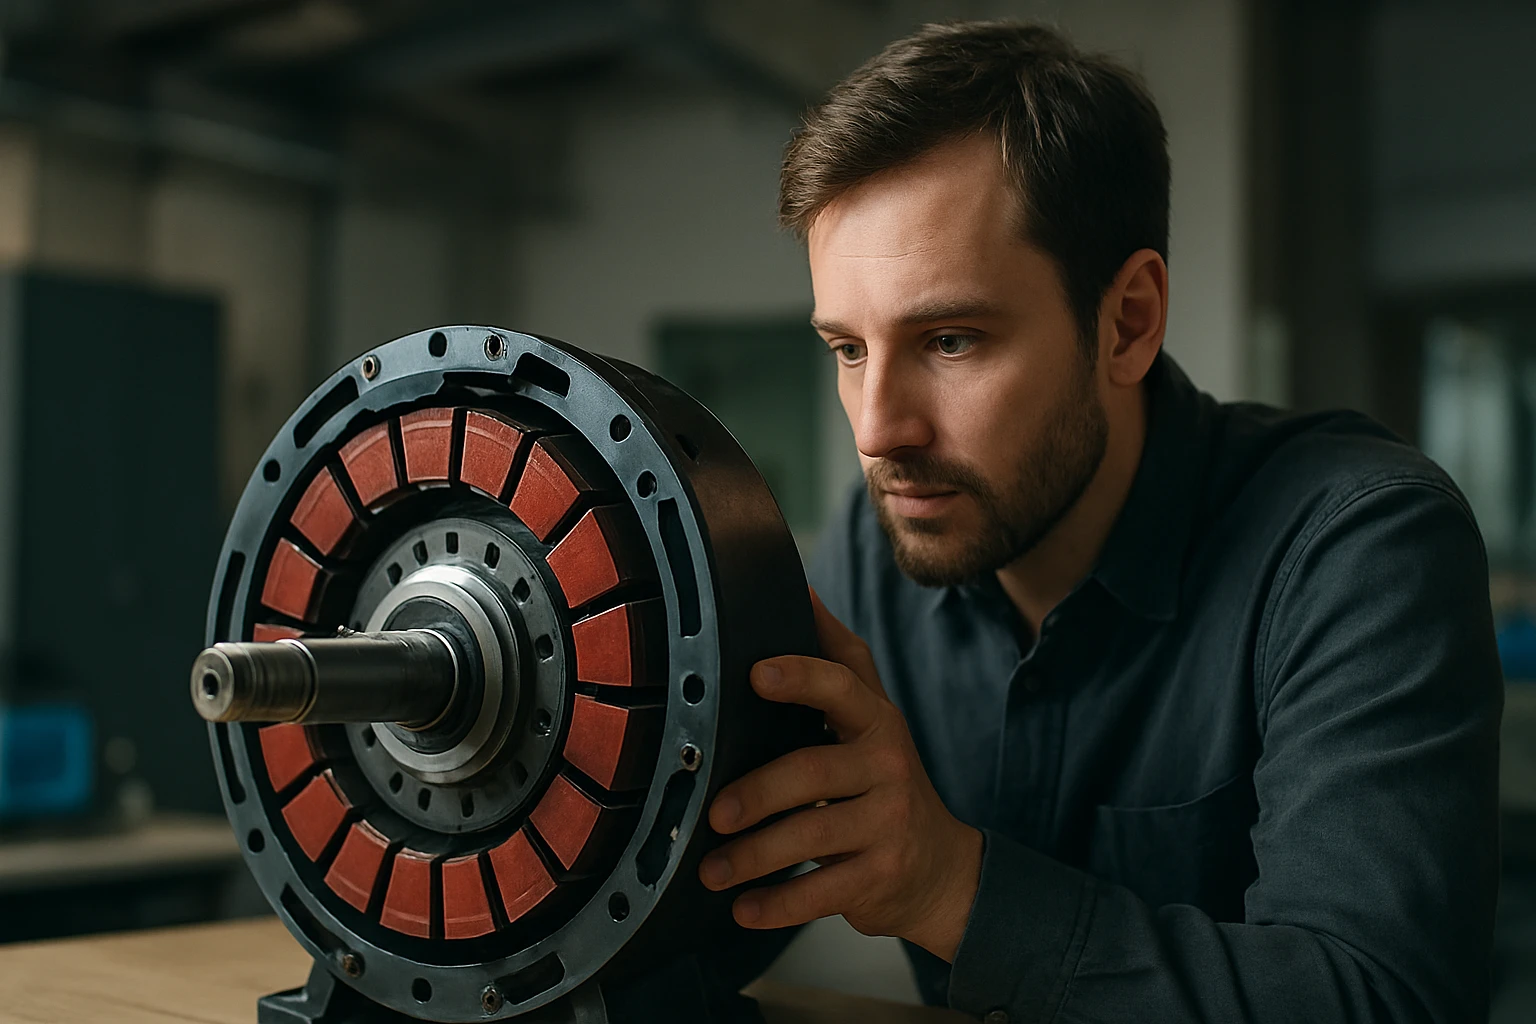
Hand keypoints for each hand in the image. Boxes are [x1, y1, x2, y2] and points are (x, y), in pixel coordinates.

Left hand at [698, 590, 982, 960]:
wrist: (941, 867)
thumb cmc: (884, 780)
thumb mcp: (871, 718)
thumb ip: (836, 661)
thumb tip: (801, 587)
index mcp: (876, 721)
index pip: (841, 686)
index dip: (800, 677)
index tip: (756, 674)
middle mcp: (887, 766)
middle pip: (812, 771)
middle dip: (757, 793)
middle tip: (714, 811)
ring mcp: (888, 824)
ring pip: (811, 836)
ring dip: (752, 857)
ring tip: (712, 868)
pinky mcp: (881, 876)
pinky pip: (821, 892)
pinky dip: (776, 904)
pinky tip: (744, 908)